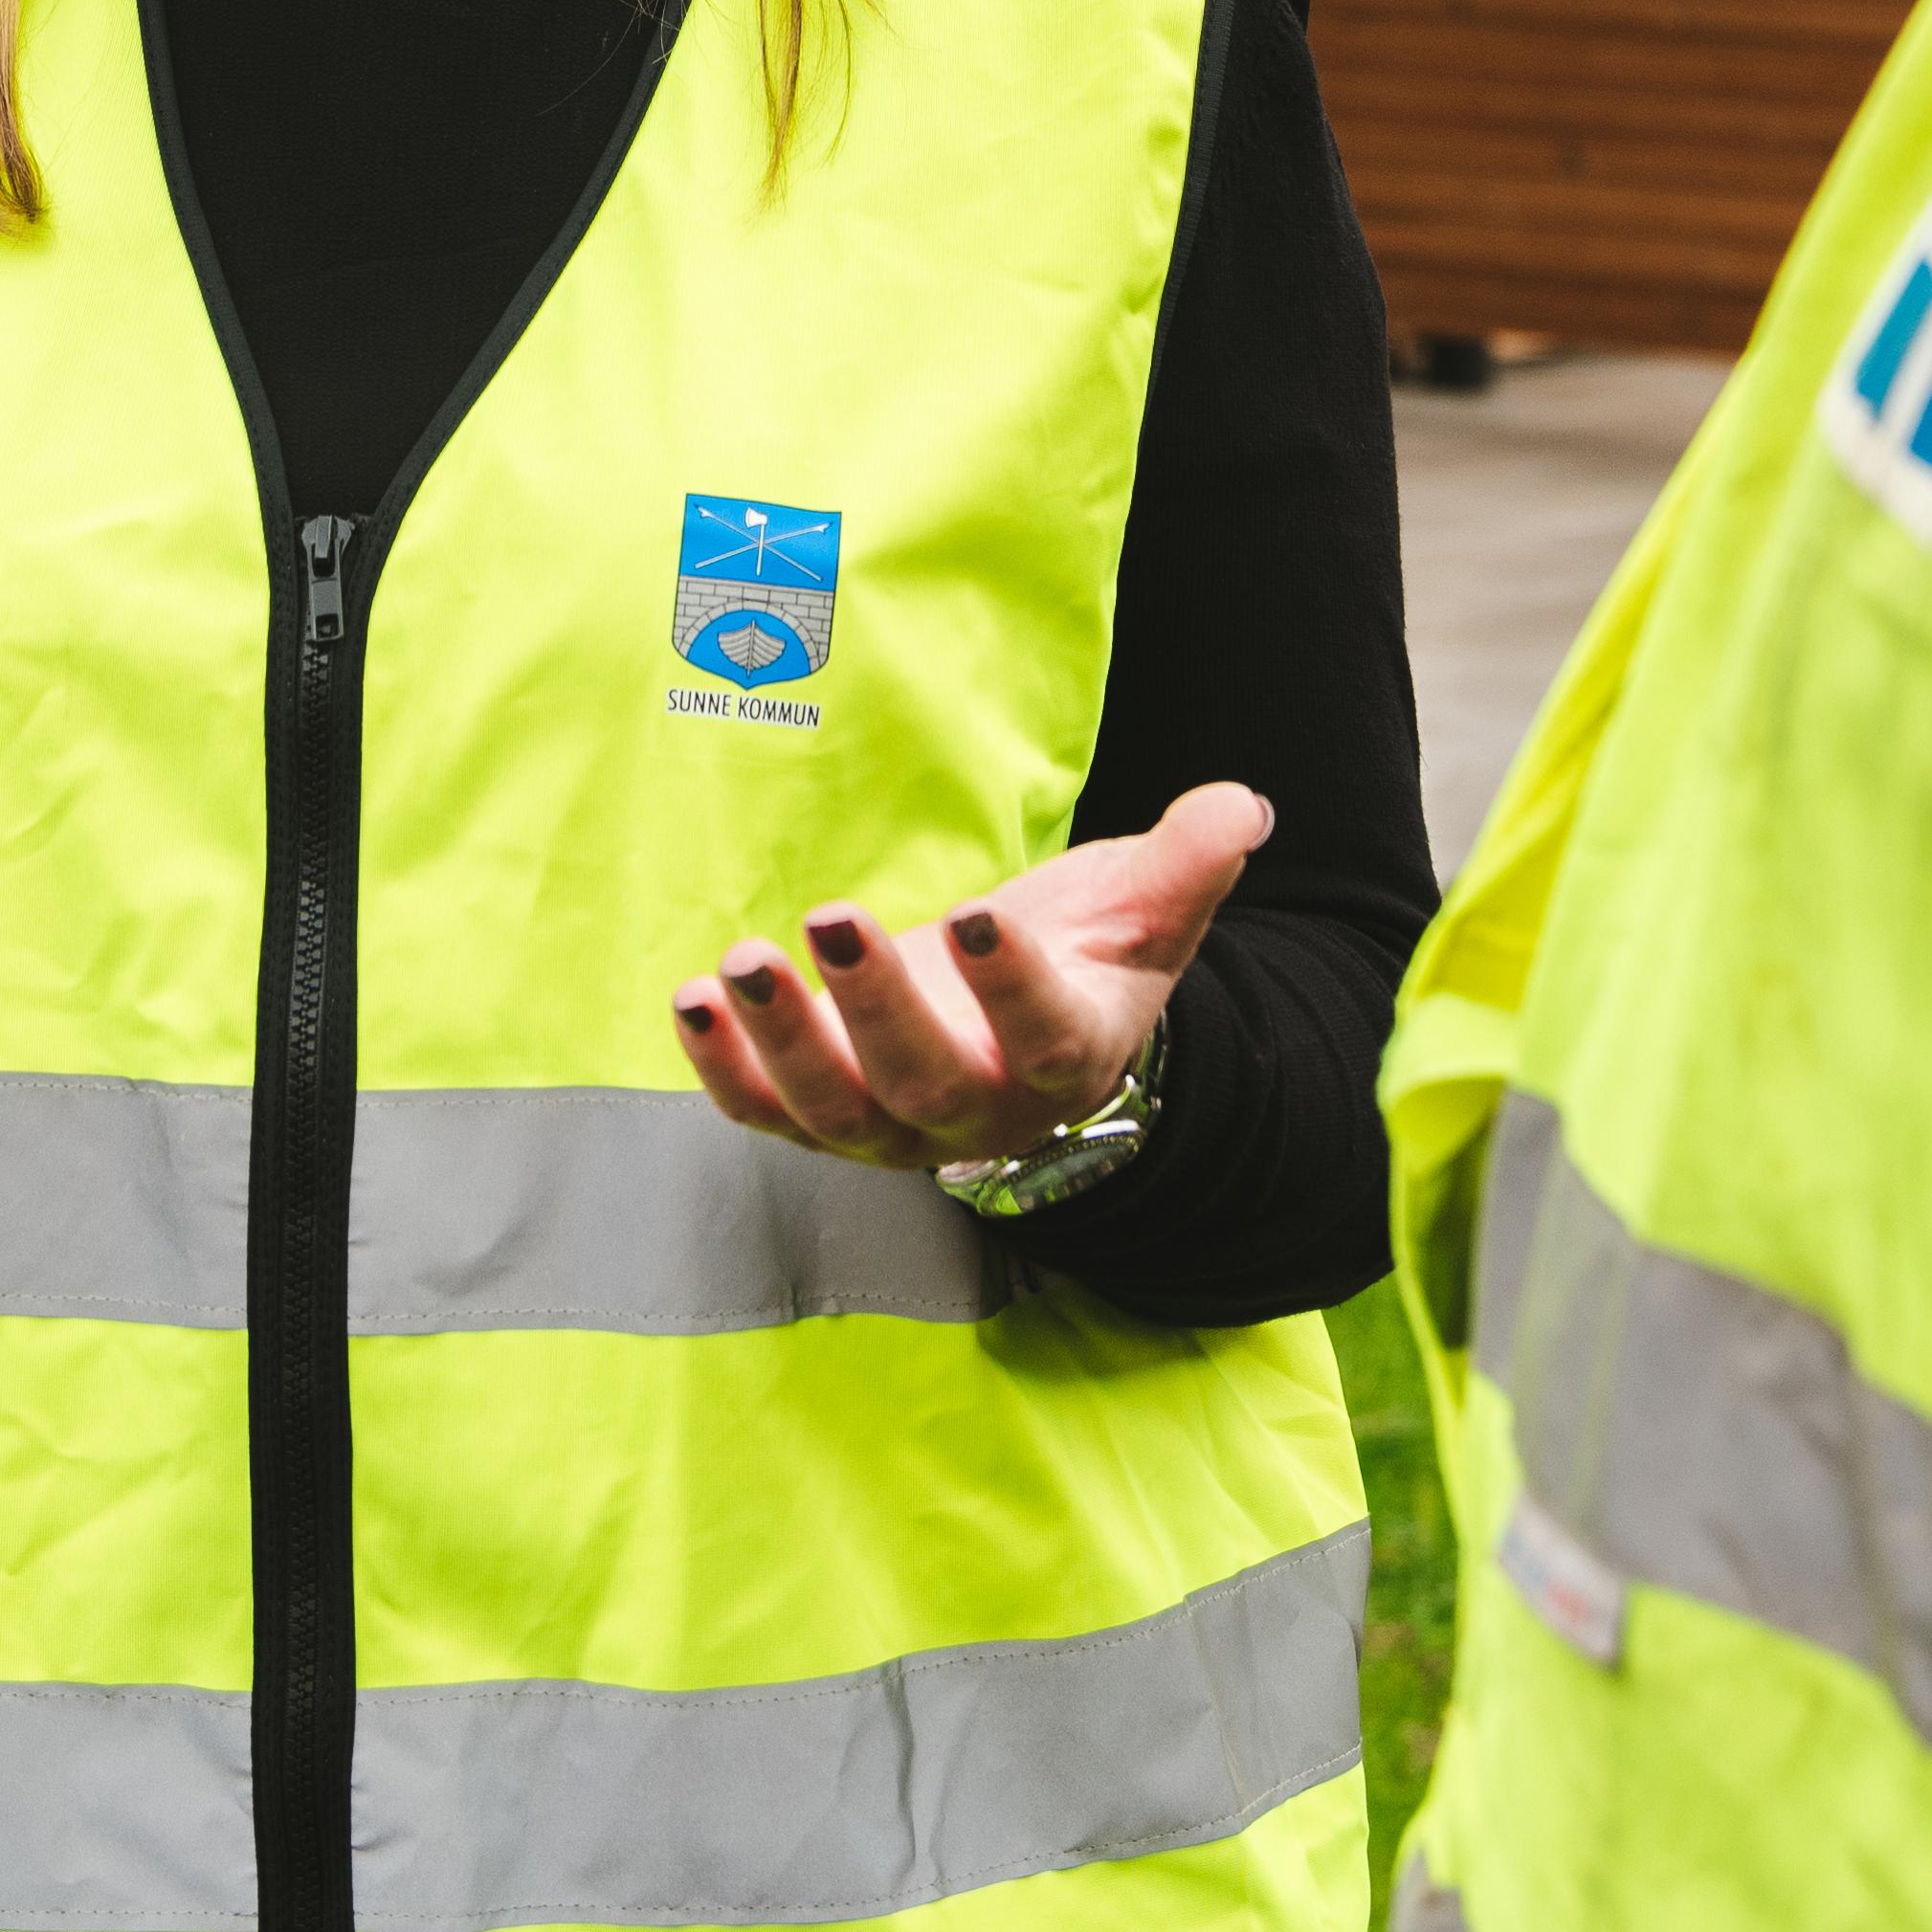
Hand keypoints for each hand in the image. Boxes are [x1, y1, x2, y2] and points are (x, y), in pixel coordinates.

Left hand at [672, 782, 1268, 1176]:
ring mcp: (893, 1126)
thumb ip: (1187, 863)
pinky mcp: (824, 1120)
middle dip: (874, 1008)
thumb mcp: (1144, 911)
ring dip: (780, 1040)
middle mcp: (978, 1110)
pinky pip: (767, 1114)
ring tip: (733, 963)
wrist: (1028, 1036)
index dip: (1012, 987)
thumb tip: (1242, 805)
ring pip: (832, 1110)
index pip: (1045, 1036)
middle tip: (830, 918)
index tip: (981, 914)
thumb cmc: (1087, 959)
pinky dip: (722, 1069)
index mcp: (1068, 1058)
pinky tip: (689, 1001)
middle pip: (925, 1082)